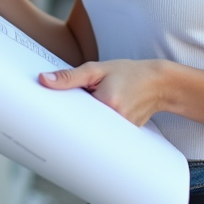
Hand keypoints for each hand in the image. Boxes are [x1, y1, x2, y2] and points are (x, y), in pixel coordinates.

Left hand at [39, 60, 167, 126]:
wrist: (158, 83)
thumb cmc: (129, 72)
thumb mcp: (98, 68)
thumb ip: (70, 76)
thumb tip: (44, 80)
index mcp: (106, 101)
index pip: (73, 114)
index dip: (61, 114)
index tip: (47, 116)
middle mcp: (116, 119)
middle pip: (82, 125)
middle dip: (73, 120)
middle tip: (66, 115)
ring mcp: (122, 130)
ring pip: (93, 131)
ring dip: (86, 123)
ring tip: (85, 113)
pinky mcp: (126, 135)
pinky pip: (105, 134)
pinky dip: (99, 126)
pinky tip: (98, 119)